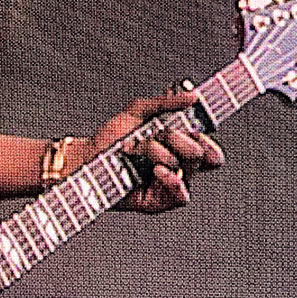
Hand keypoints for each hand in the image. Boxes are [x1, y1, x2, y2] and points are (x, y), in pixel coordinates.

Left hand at [89, 89, 225, 213]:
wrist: (87, 158)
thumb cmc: (112, 137)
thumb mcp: (138, 110)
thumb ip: (166, 102)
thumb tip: (194, 96)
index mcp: (178, 146)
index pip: (208, 146)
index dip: (208, 138)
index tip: (197, 127)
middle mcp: (178, 166)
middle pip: (201, 155)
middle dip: (181, 140)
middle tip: (161, 134)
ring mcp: (169, 185)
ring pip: (186, 168)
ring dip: (160, 153)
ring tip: (138, 149)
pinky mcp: (159, 202)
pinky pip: (182, 196)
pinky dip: (173, 181)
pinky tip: (158, 170)